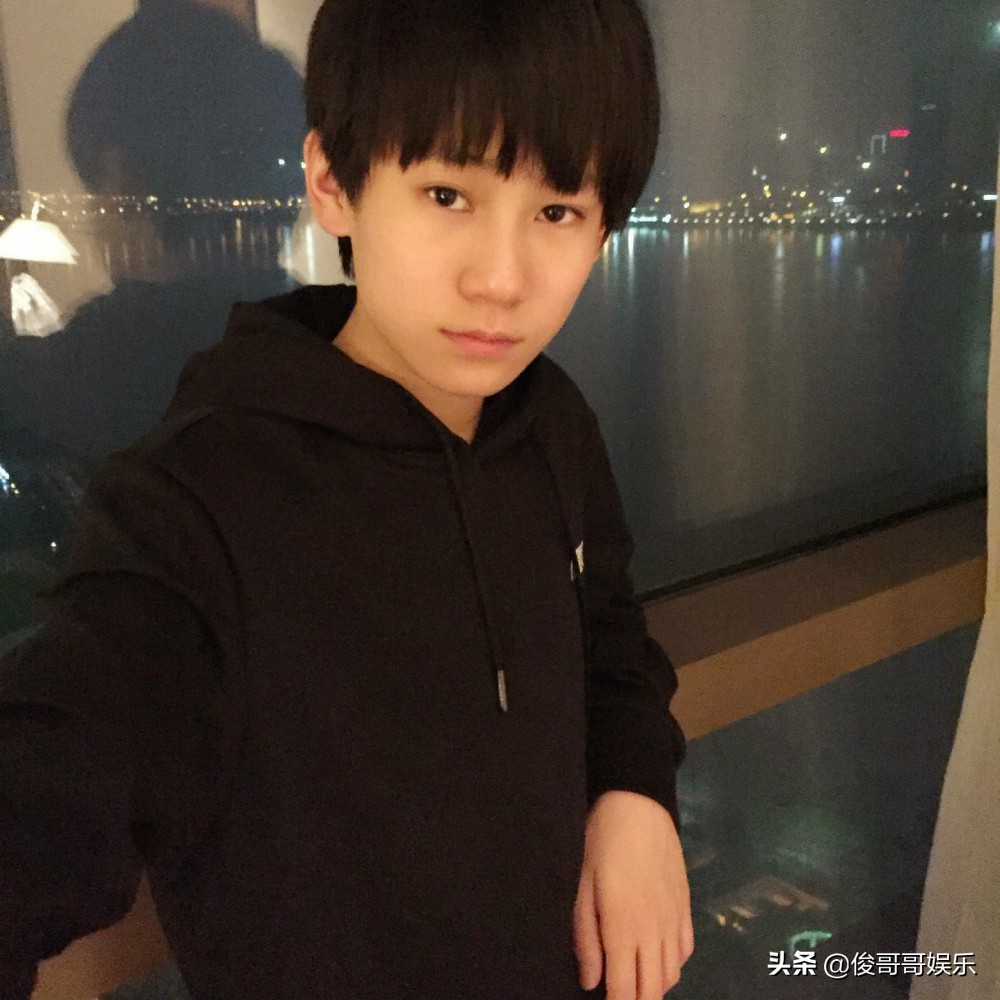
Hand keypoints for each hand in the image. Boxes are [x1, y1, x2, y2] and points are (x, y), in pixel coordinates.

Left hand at [573, 790, 692, 998]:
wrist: (640, 808)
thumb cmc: (603, 845)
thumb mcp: (583, 889)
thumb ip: (587, 939)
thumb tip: (590, 982)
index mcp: (623, 930)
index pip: (625, 992)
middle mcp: (654, 933)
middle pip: (652, 991)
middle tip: (620, 994)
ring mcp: (674, 921)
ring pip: (672, 976)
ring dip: (654, 986)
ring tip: (635, 981)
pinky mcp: (686, 908)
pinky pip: (686, 952)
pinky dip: (672, 965)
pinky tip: (657, 958)